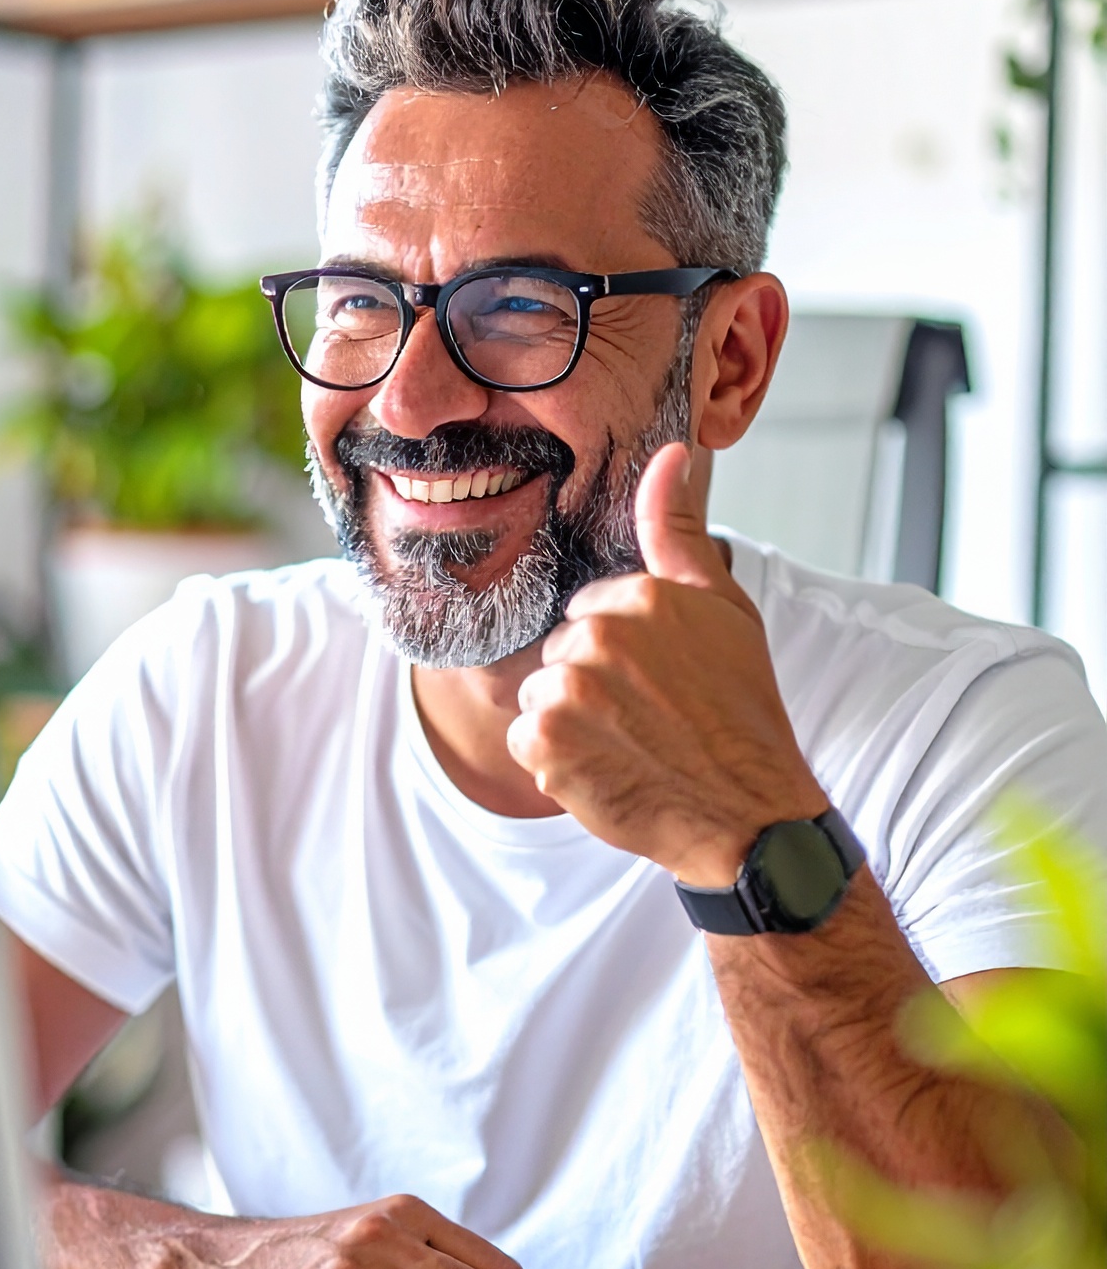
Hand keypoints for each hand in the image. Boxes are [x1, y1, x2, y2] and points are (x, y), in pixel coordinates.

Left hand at [506, 441, 824, 886]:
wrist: (746, 813)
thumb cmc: (741, 712)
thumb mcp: (724, 611)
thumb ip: (679, 533)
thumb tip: (670, 455)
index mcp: (639, 597)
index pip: (590, 608)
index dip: (622, 649)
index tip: (658, 679)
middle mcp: (597, 637)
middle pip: (560, 650)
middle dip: (591, 682)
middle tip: (647, 716)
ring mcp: (566, 692)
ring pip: (537, 693)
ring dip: (569, 722)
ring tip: (628, 743)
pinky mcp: (542, 744)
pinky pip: (523, 738)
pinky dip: (554, 761)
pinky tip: (604, 769)